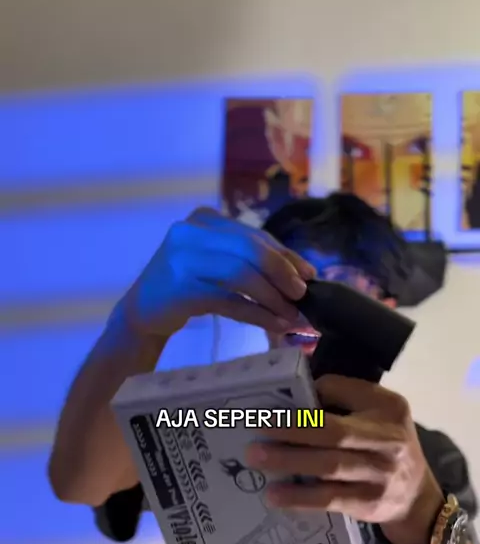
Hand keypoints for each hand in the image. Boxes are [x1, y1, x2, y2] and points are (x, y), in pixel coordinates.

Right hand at [122, 207, 315, 338]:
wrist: (142, 312)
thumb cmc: (187, 286)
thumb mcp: (216, 262)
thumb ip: (248, 260)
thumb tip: (300, 274)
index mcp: (205, 219)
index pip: (254, 234)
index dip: (285, 255)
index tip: (309, 274)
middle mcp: (191, 232)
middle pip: (250, 249)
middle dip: (282, 273)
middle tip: (302, 295)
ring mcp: (182, 259)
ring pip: (240, 274)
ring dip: (271, 297)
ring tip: (291, 314)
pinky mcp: (180, 289)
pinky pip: (228, 300)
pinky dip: (255, 313)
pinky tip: (274, 324)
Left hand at [246, 375, 443, 543]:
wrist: (417, 497)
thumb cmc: (386, 444)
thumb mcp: (380, 412)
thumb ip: (346, 397)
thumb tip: (300, 393)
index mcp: (389, 408)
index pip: (347, 393)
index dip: (314, 397)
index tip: (277, 401)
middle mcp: (388, 440)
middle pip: (335, 433)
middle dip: (292, 430)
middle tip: (258, 429)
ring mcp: (381, 475)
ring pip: (329, 467)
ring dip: (290, 462)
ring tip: (257, 459)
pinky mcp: (369, 504)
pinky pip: (330, 499)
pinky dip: (301, 497)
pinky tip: (275, 495)